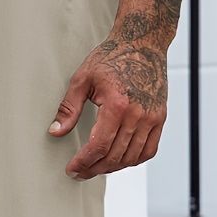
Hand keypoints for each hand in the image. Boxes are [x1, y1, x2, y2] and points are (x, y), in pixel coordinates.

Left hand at [47, 18, 167, 177]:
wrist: (142, 44)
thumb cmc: (112, 57)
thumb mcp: (82, 79)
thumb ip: (69, 108)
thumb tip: (56, 131)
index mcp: (117, 105)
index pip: (99, 146)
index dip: (84, 162)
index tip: (72, 169)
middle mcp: (138, 114)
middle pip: (115, 156)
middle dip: (94, 168)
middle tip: (80, 172)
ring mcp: (152, 118)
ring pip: (132, 157)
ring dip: (113, 167)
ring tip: (96, 167)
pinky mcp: (160, 118)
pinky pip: (149, 150)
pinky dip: (133, 160)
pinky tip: (119, 160)